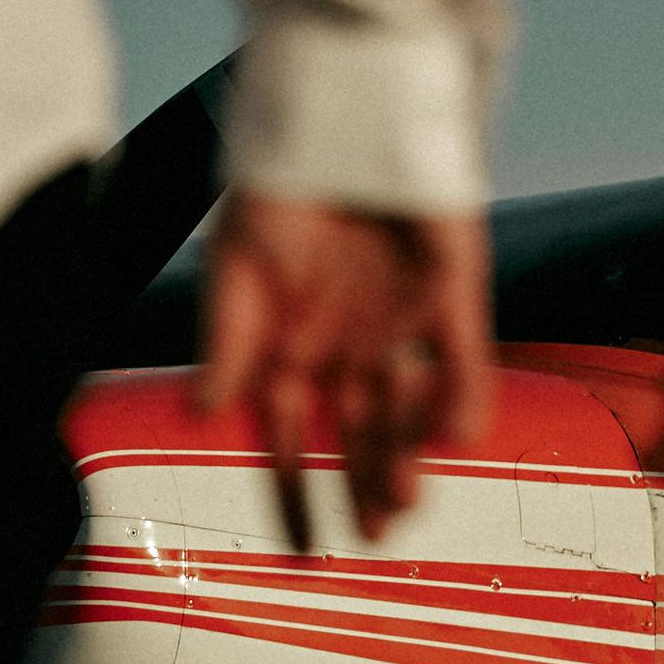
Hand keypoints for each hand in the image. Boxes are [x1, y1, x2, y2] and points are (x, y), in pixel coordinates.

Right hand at [195, 192, 493, 552]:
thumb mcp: (238, 265)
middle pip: (355, 435)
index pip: (287, 439)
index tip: (301, 553)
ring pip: (407, 409)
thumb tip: (200, 413)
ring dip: (406, 457)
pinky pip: (462, 356)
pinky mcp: (451, 293)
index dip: (294, 495)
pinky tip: (455, 436)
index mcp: (288, 347)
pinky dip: (463, 395)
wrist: (342, 111)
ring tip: (402, 503)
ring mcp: (399, 323)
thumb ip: (227, 341)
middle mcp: (345, 345)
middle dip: (361, 488)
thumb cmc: (279, 181)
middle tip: (371, 538)